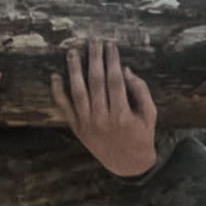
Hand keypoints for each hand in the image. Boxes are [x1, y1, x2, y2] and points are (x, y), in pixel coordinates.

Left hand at [53, 34, 159, 177]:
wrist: (127, 164)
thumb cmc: (141, 135)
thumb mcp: (150, 113)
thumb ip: (140, 90)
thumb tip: (125, 69)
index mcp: (122, 114)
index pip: (115, 79)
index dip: (112, 59)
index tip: (111, 44)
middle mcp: (102, 118)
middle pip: (96, 81)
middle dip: (95, 58)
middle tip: (93, 40)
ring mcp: (87, 124)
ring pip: (78, 91)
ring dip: (74, 69)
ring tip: (72, 51)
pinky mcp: (77, 129)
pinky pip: (65, 108)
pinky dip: (58, 92)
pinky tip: (55, 76)